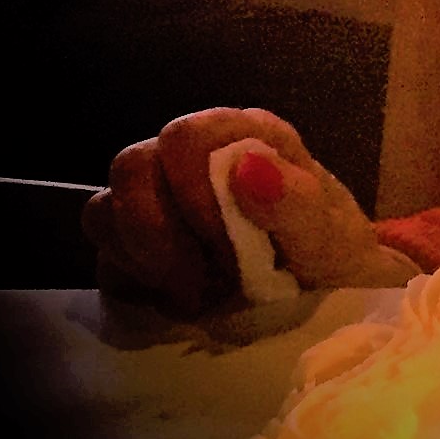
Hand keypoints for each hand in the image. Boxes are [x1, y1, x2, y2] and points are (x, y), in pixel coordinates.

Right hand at [82, 107, 414, 315]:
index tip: (229, 246)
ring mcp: (160, 201)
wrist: (330, 298)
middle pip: (131, 167)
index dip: (193, 191)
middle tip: (214, 279)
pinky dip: (139, 287)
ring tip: (203, 295)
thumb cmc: (333, 256)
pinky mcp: (138, 249)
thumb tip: (248, 166)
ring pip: (106, 212)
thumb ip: (297, 200)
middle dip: (163, 235)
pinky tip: (184, 302)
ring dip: (150, 263)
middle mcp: (193, 160)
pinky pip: (106, 259)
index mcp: (243, 137)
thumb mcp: (332, 239)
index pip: (184, 135)